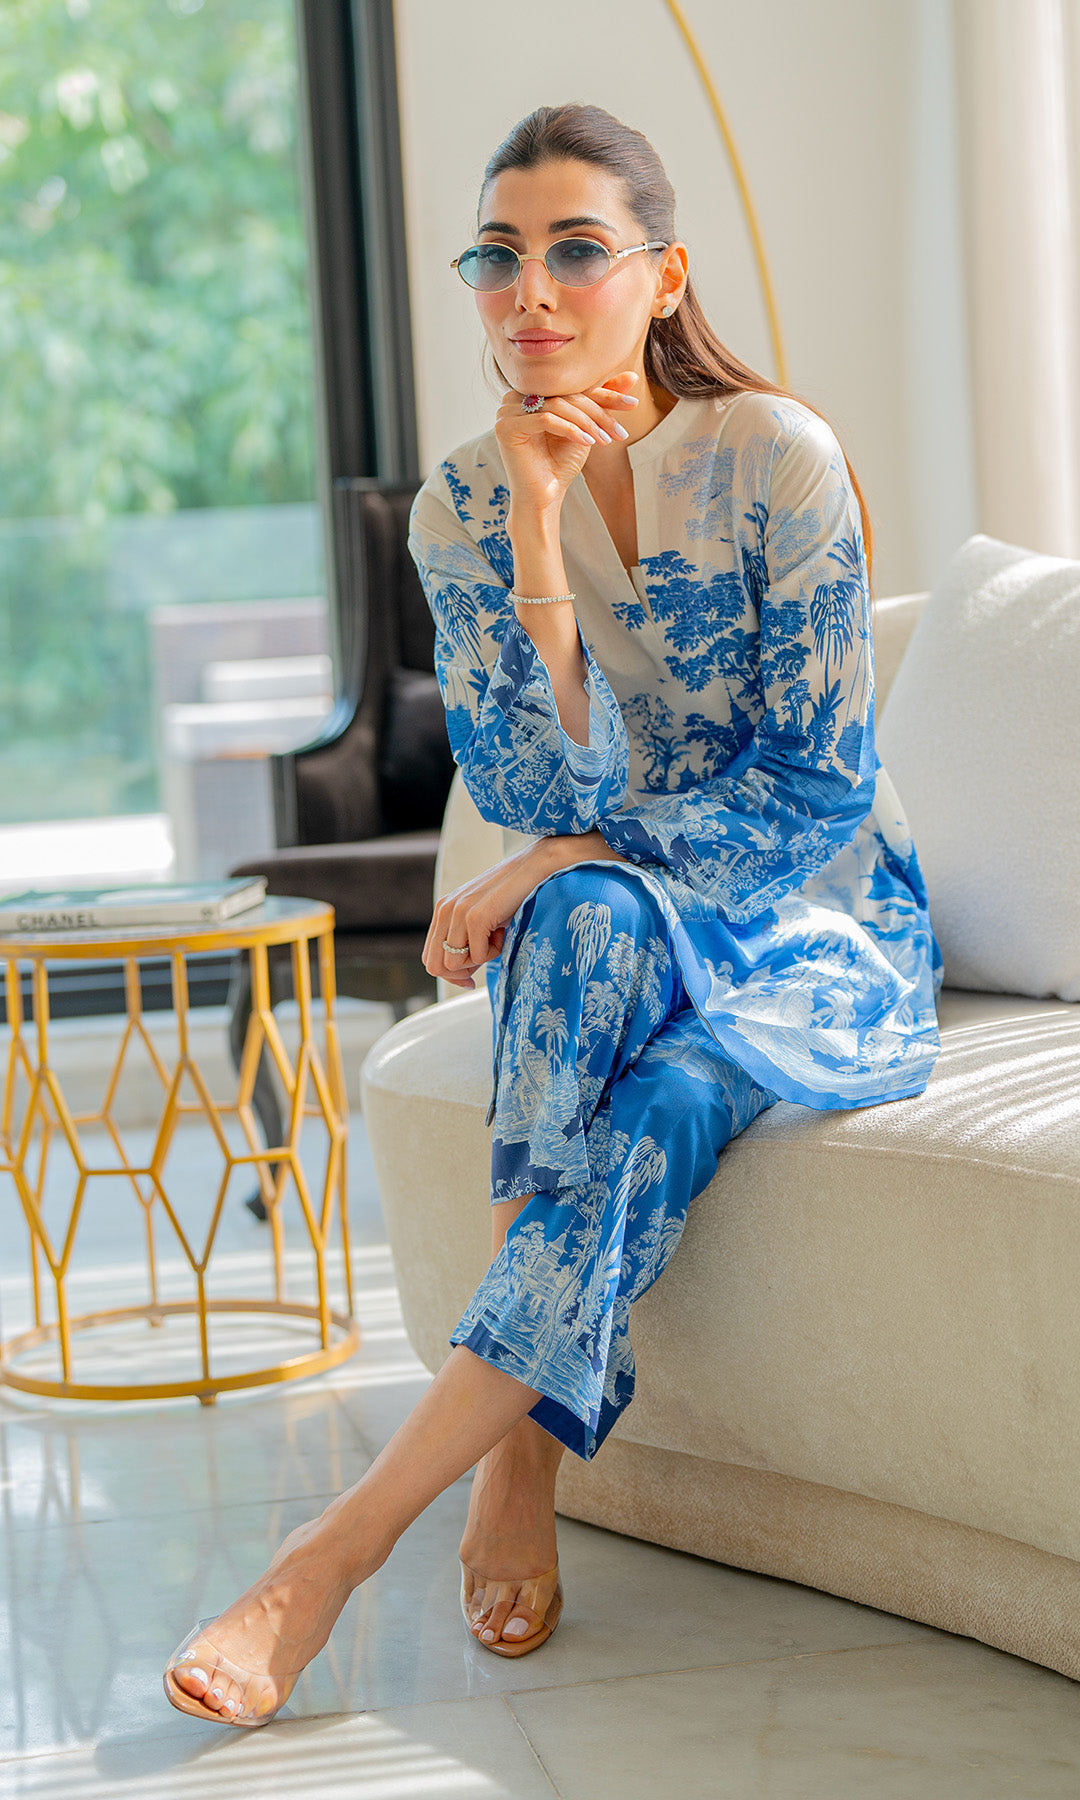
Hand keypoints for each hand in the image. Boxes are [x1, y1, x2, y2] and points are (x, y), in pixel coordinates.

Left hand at [424, 839, 559, 988]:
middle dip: (460, 974)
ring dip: (478, 961)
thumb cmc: (512, 897)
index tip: (469, 979)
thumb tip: (462, 977)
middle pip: (436, 965)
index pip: (430, 957)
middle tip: (484, 962)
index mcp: (442, 910)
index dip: (449, 975)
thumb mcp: (481, 921)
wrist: (534, 869)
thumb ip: (467, 944)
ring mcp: (458, 913)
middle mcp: (444, 910)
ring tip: (496, 938)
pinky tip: (503, 930)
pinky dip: (494, 952)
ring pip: (453, 964)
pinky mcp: (475, 917)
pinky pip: (477, 957)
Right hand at [495, 371, 638, 517]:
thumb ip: (602, 400)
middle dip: (598, 413)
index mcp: (533, 392)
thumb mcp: (586, 427)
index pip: (573, 387)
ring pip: (557, 405)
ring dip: (586, 423)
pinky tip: (586, 443)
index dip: (605, 395)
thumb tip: (632, 377)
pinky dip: (570, 430)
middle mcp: (515, 397)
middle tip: (618, 432)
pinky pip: (545, 419)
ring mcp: (507, 410)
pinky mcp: (505, 427)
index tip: (632, 404)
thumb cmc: (560, 463)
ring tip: (603, 440)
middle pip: (566, 394)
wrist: (543, 497)